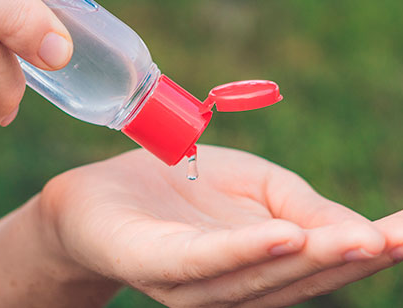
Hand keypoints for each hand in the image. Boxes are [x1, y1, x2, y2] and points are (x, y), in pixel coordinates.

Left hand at [39, 145, 397, 306]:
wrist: (100, 193)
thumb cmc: (181, 187)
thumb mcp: (254, 184)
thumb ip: (302, 206)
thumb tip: (362, 233)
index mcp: (262, 266)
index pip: (323, 263)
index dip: (372, 250)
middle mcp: (233, 286)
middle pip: (297, 278)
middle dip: (352, 259)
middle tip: (400, 237)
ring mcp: (192, 284)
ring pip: (258, 277)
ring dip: (309, 260)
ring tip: (356, 240)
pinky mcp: (153, 265)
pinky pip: (202, 262)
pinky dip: (244, 251)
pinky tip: (283, 236)